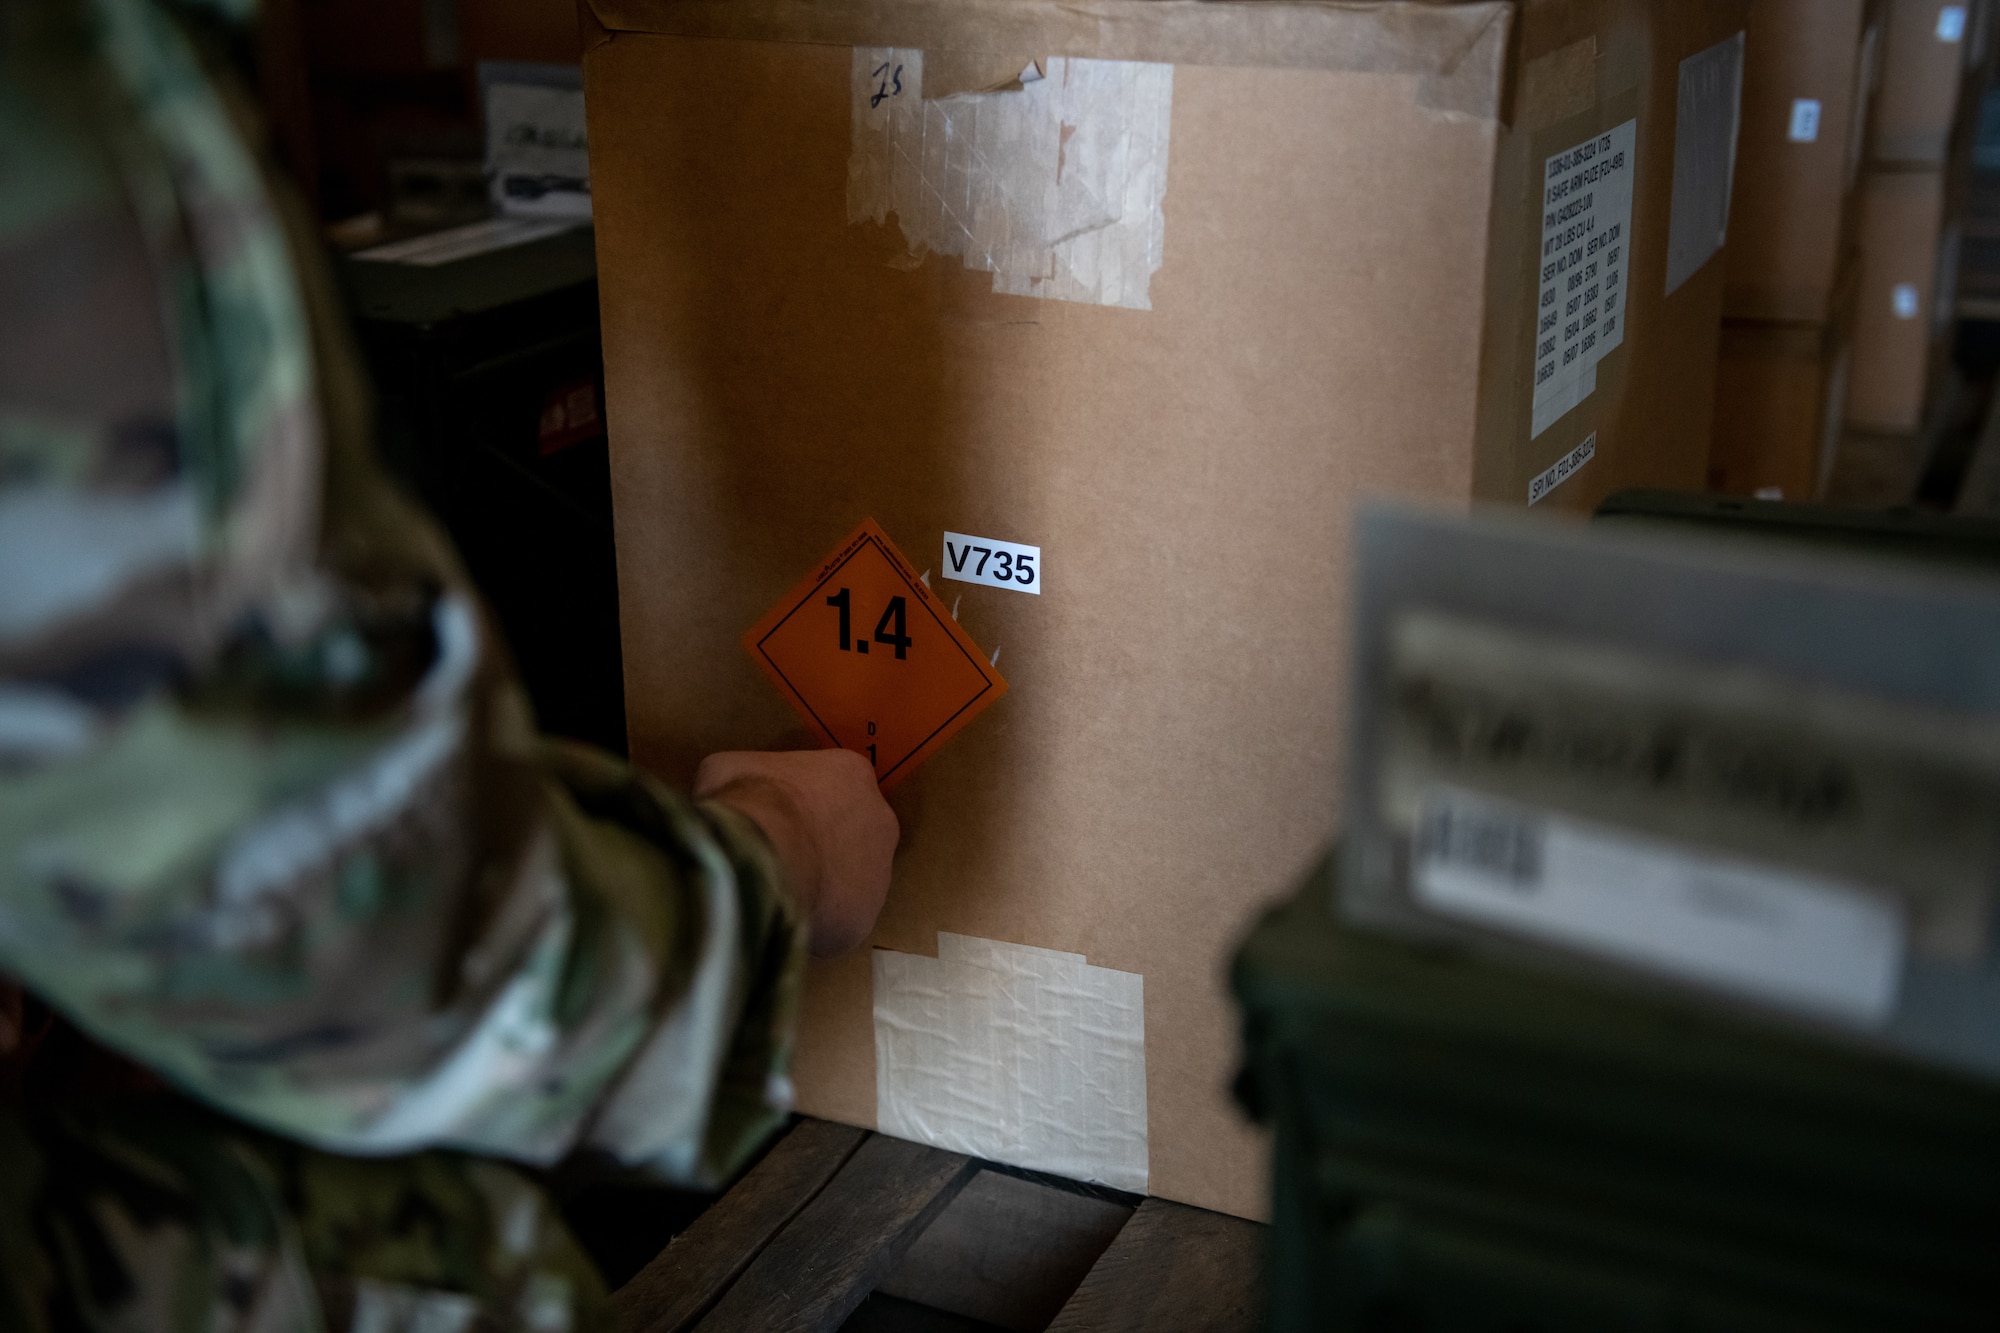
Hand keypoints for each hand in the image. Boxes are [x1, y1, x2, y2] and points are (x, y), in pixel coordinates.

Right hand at [694, 749, 897, 955]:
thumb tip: (725, 797)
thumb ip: (739, 779)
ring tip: (774, 891)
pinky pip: (834, 923)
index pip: (833, 786)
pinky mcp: (863, 919)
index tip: (774, 817)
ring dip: (816, 886)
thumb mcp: (725, 769)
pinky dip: (810, 923)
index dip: (801, 804)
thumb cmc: (748, 804)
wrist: (761, 857)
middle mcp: (880, 820)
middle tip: (778, 857)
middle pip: (848, 834)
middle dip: (817, 846)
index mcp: (851, 774)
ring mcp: (879, 874)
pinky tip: (779, 919)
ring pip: (846, 883)